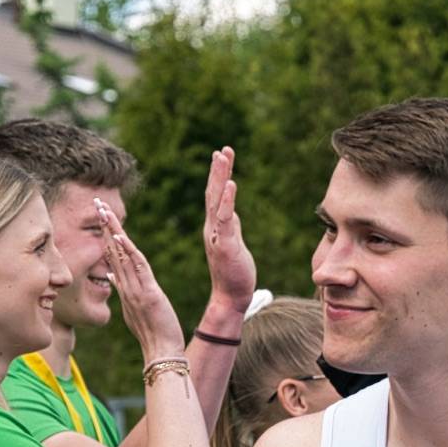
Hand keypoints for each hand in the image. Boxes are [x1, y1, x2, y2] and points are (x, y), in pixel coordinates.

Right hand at [96, 201, 185, 359]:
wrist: (161, 351)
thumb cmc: (152, 332)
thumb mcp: (134, 308)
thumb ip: (123, 289)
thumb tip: (111, 274)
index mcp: (124, 288)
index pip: (113, 256)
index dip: (107, 235)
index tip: (102, 216)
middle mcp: (126, 286)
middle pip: (112, 250)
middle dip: (106, 226)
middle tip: (97, 203)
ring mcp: (134, 290)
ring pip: (121, 256)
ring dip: (113, 232)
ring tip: (105, 211)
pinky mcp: (147, 294)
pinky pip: (136, 270)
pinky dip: (128, 253)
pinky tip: (120, 237)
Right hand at [202, 147, 256, 314]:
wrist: (230, 297)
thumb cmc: (233, 273)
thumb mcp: (234, 243)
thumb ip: (231, 226)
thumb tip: (232, 212)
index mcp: (215, 227)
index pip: (216, 196)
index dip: (218, 176)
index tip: (222, 155)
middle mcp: (213, 228)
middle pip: (214, 193)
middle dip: (218, 170)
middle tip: (222, 150)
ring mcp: (218, 235)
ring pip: (217, 201)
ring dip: (220, 178)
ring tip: (223, 157)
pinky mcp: (225, 244)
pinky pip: (226, 218)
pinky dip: (228, 200)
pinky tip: (232, 183)